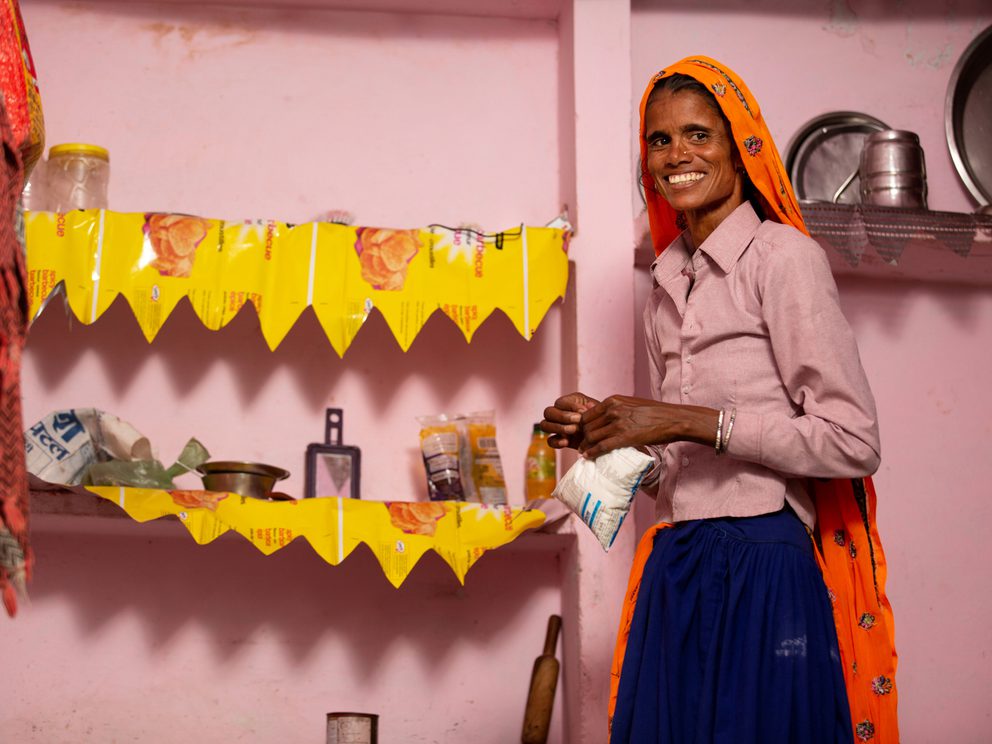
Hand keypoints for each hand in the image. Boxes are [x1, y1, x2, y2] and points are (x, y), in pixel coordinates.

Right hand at [541, 392, 599, 448]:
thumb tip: (587, 407)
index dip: (570, 406)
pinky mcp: (559, 440)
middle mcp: (559, 413)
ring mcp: (557, 427)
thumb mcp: (600, 411)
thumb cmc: (603, 419)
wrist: (605, 435)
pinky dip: (556, 441)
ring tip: (574, 430)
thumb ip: (593, 408)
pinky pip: (550, 441)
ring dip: (558, 427)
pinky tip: (566, 441)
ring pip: (545, 425)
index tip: (583, 411)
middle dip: (563, 416)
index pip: (560, 402)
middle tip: (578, 421)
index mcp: (569, 402)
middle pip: (548, 412)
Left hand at [579, 395, 718, 458]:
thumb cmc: (653, 413)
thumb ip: (613, 408)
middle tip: (582, 445)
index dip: (582, 425)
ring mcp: (618, 423)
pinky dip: (592, 452)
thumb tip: (597, 411)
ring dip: (586, 446)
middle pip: (587, 426)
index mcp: (613, 400)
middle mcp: (613, 410)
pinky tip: (588, 456)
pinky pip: (602, 446)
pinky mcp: (625, 437)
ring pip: (592, 436)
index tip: (582, 433)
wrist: (673, 419)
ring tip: (585, 452)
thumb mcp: (630, 404)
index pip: (587, 414)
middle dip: (582, 437)